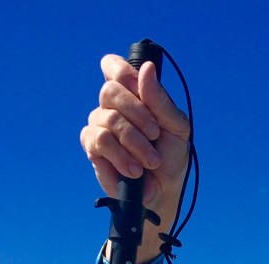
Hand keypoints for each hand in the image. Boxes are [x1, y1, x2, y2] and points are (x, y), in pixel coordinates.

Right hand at [80, 54, 191, 261]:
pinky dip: (121, 156)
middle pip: (110, 91)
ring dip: (134, 142)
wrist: (164, 191)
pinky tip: (134, 171)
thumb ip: (160, 100)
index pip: (112, 66)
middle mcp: (110, 106)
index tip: (139, 88)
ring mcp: (98, 125)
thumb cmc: (171, 156)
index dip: (122, 72)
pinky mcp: (92, 148)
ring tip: (150, 162)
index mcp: (131, 94)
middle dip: (138, 114)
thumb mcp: (176, 127)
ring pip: (109, 119)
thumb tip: (147, 69)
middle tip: (155, 135)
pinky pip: (100, 141)